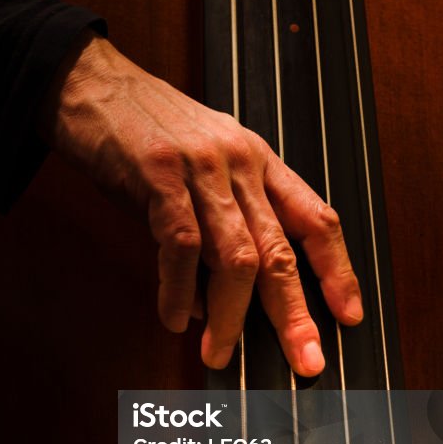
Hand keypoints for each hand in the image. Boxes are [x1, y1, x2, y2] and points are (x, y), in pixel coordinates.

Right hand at [39, 31, 362, 375]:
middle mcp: (240, 163)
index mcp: (259, 159)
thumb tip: (219, 303)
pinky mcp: (159, 175)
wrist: (93, 83)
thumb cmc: (146, 127)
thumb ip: (219, 226)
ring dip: (232, 316)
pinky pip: (181, 247)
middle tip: (306, 360)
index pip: (316, 218)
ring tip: (220, 354)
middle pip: (281, 250)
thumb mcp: (202, 166)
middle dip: (295, 313)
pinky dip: (180, 292)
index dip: (338, 270)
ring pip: (236, 257)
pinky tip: (176, 318)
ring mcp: (201, 168)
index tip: (349, 314)